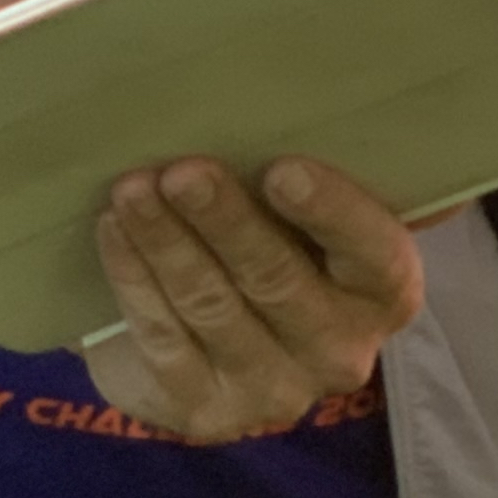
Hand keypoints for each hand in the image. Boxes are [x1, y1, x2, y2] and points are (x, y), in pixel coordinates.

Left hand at [82, 153, 425, 442]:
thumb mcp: (305, 211)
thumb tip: (317, 85)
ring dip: (167, 241)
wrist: (209, 336)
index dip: (334, 213)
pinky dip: (135, 278)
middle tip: (183, 171)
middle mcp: (341, 352)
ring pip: (213, 307)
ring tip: (132, 189)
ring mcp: (273, 391)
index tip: (282, 169)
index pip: (377, 255)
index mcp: (384, 292)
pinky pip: (164, 339)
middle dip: (226, 221)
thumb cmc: (271, 239)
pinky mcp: (206, 412)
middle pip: (280, 281)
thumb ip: (316, 173)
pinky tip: (113, 230)